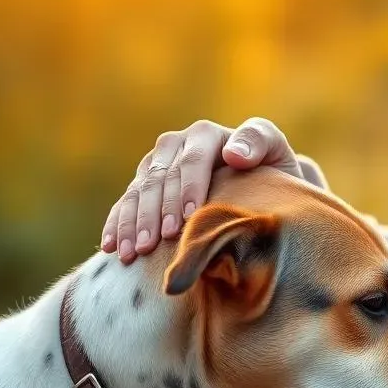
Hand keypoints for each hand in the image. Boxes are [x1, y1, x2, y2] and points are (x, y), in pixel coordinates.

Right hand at [101, 117, 304, 263]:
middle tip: (154, 244)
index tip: (188, 218)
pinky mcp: (145, 185)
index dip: (188, 188)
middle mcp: (179, 143)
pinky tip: (111, 248)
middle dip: (155, 213)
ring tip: (132, 252)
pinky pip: (125, 203)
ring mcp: (159, 163)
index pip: (193, 159)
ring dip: (133, 223)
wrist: (260, 187)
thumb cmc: (274, 174)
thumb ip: (260, 144)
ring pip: (139, 191)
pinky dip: (117, 225)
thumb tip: (233, 154)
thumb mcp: (276, 155)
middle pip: (160, 177)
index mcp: (209, 135)